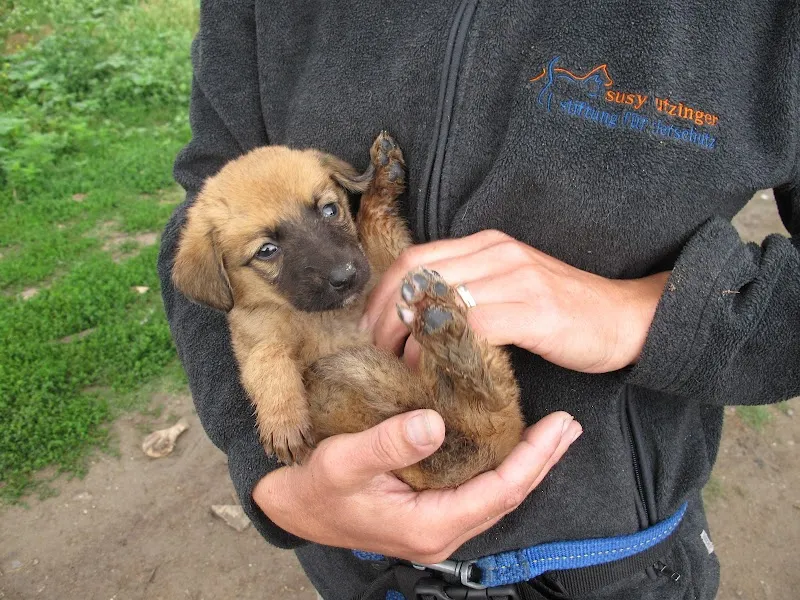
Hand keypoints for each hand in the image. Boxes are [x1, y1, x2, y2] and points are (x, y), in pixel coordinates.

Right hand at [253, 409, 581, 563]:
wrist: (296, 507)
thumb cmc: (317, 487)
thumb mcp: (345, 461)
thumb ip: (389, 443)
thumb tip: (435, 423)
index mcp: (430, 525)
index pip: (499, 492)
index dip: (532, 458)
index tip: (557, 426)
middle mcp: (443, 532)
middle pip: (508, 496)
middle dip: (542, 459)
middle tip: (569, 425)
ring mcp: (440, 526)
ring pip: (497, 495)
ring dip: (527, 463)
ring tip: (553, 433)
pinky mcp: (434, 513)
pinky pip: (479, 491)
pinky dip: (502, 465)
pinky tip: (511, 444)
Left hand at [361, 230, 668, 372]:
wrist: (627, 318)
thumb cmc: (565, 311)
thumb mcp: (510, 288)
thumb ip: (471, 291)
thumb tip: (421, 318)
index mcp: (486, 245)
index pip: (415, 259)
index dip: (383, 294)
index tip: (369, 328)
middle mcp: (497, 253)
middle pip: (417, 276)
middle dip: (386, 317)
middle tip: (374, 352)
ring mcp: (516, 278)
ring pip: (439, 299)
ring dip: (409, 336)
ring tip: (398, 365)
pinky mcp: (534, 310)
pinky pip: (473, 325)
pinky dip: (444, 348)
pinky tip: (435, 371)